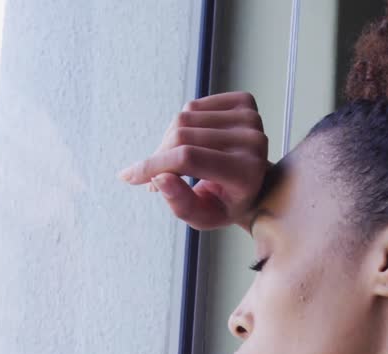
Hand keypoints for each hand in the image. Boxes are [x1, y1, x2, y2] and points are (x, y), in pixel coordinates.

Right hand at [117, 91, 269, 230]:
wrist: (257, 184)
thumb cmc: (226, 204)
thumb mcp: (203, 217)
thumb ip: (181, 204)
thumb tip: (158, 178)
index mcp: (246, 173)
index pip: (188, 158)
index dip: (153, 165)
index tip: (130, 177)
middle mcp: (253, 142)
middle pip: (182, 136)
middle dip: (159, 156)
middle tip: (154, 176)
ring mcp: (251, 118)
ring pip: (184, 117)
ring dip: (169, 141)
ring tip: (175, 161)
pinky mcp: (245, 102)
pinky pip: (194, 105)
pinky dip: (183, 124)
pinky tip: (193, 142)